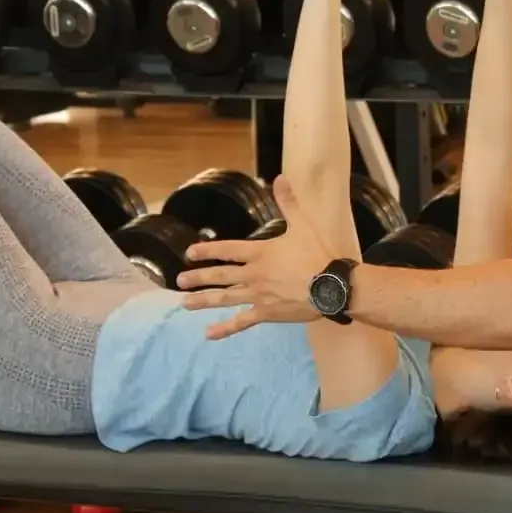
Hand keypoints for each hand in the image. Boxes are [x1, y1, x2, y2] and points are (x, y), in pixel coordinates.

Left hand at [176, 178, 333, 338]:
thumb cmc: (318, 254)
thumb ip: (289, 203)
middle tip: (179, 281)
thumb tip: (280, 178)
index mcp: (260, 252)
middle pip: (220, 276)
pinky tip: (209, 333)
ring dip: (203, 300)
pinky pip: (242, 322)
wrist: (332, 285)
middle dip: (198, 277)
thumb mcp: (303, 225)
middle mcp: (253, 274)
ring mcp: (257, 295)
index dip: (207, 250)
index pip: (227, 250)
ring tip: (185, 303)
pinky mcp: (266, 313)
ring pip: (225, 298)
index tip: (189, 252)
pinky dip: (225, 328)